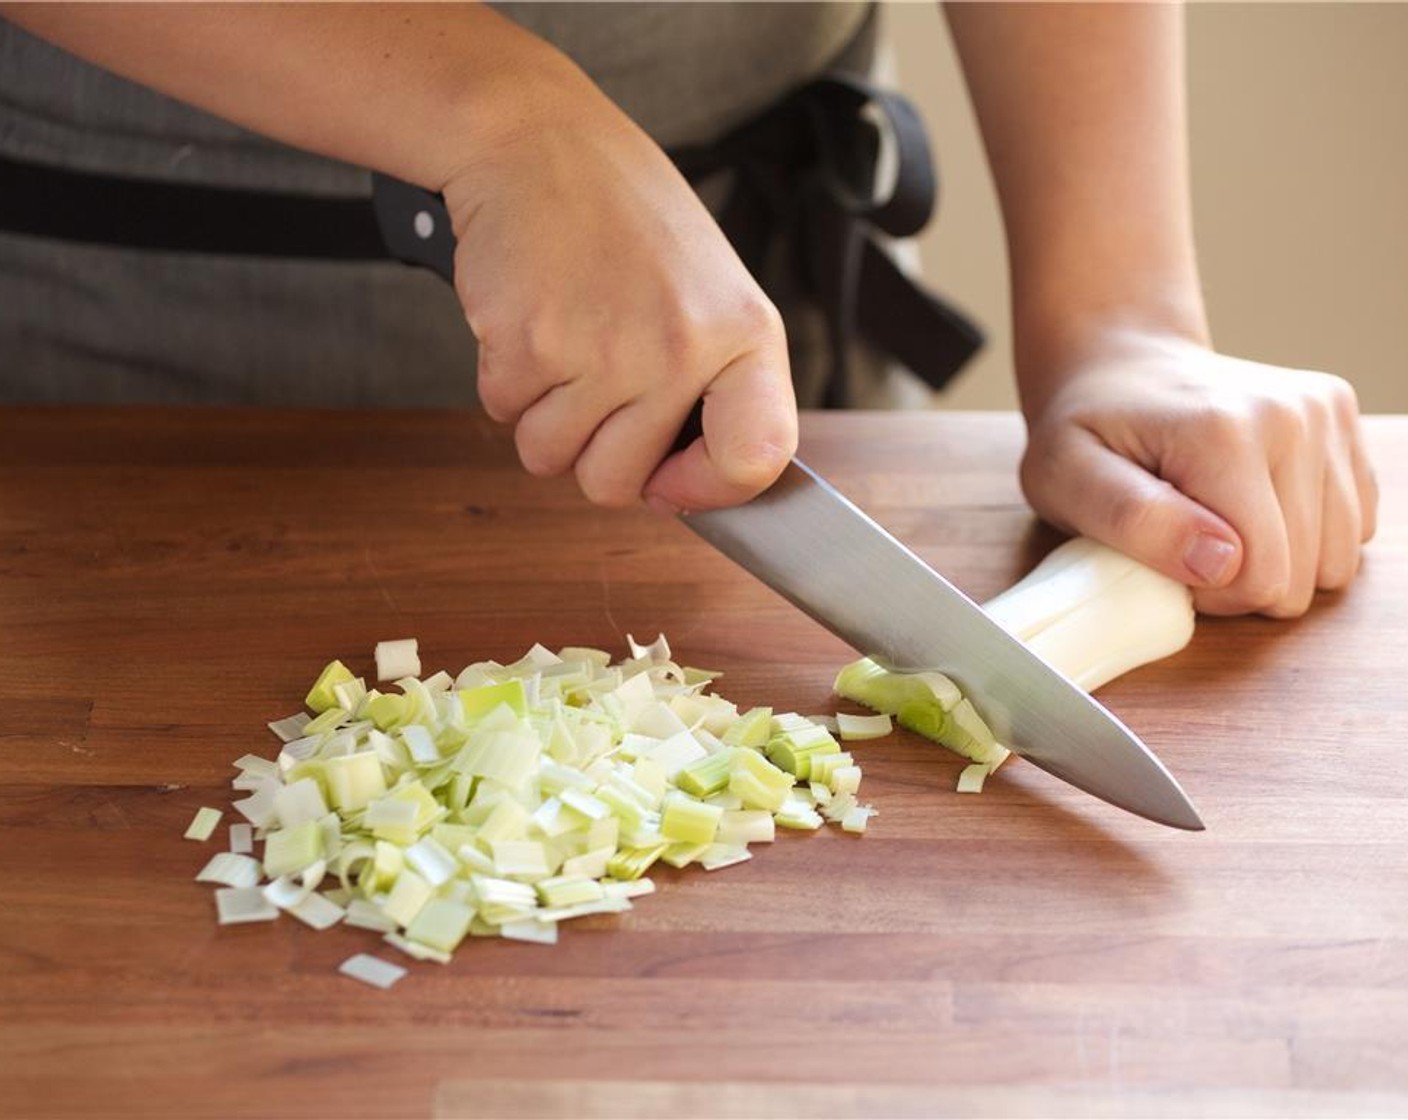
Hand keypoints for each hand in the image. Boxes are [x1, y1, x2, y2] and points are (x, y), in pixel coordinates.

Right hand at [441, 58, 795, 512]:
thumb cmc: (623, 216)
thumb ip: (711, 387)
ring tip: (561, 339)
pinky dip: (503, 378)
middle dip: (589, 452)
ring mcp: (604, 350)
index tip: (674, 481)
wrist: (537, 141)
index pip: (755, 458)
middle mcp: (681, 349)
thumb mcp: (708, 291)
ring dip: (539, 415)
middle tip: (591, 382)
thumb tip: (681, 490)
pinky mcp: (528, 344)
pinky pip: (502, 413)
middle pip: (617, 484)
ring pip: (549, 458)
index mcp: (743, 334)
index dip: (709, 489)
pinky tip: (528, 317)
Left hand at [1018, 331, 1377, 616]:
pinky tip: (1254, 505)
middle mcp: (1293, 416)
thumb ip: (1134, 520)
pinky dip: (1307, 536)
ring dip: (1278, 562)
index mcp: (1224, 433)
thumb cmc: (1085, 429)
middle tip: (1185, 542)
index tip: (1166, 560)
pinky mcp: (1343, 422)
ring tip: (1217, 523)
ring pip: (1336, 560)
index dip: (1209, 594)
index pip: (1260, 576)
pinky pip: (1354, 527)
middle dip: (1242, 580)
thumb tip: (1220, 561)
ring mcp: (1326, 415)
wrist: (1121, 364)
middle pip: (1303, 575)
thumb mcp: (1065, 478)